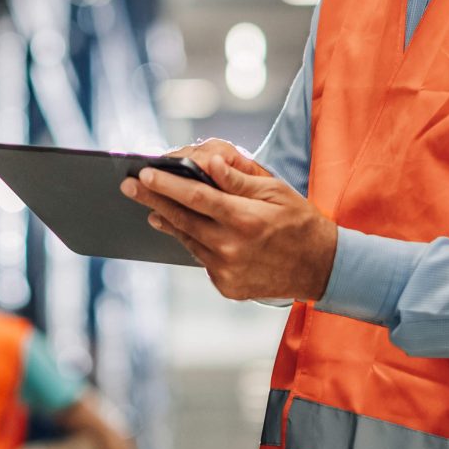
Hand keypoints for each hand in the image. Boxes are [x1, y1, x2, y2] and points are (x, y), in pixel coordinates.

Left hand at [124, 147, 336, 302]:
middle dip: (153, 200)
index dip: (166, 184)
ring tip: (151, 208)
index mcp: (245, 219)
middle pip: (182, 219)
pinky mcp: (226, 286)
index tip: (144, 173)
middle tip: (129, 186)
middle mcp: (232, 247)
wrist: (320, 267)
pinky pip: (201, 258)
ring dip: (167, 221)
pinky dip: (192, 241)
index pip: (196, 197)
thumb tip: (208, 162)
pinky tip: (182, 229)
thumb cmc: (299, 221)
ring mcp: (227, 270)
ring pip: (187, 240)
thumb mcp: (275, 191)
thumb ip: (238, 179)